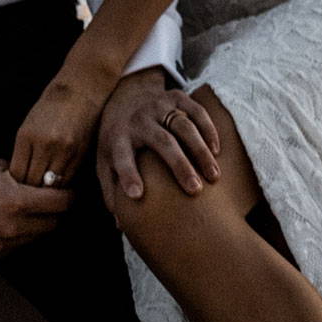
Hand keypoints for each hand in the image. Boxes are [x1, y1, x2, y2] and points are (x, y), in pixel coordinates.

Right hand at [0, 156, 70, 262]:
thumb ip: (27, 178)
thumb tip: (46, 183)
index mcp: (17, 202)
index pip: (61, 204)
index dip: (67, 196)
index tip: (67, 192)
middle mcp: (11, 228)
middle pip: (52, 225)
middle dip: (51, 212)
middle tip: (43, 201)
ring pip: (33, 239)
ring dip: (33, 226)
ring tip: (18, 210)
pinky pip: (12, 249)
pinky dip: (13, 238)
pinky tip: (0, 222)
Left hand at [10, 61, 120, 188]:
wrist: (80, 89)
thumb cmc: (50, 106)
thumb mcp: (29, 125)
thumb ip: (25, 152)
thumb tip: (20, 179)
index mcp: (27, 137)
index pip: (18, 174)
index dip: (16, 186)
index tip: (17, 189)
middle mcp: (45, 145)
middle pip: (33, 183)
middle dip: (30, 192)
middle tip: (29, 198)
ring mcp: (64, 150)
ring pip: (52, 185)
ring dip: (47, 191)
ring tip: (44, 195)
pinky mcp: (80, 153)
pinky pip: (68, 179)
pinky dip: (62, 184)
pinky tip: (59, 184)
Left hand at [99, 69, 220, 200]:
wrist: (124, 97)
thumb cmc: (117, 141)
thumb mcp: (104, 162)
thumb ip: (110, 191)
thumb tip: (119, 225)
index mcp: (117, 138)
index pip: (121, 157)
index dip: (128, 175)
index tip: (137, 195)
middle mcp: (138, 120)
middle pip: (162, 141)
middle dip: (179, 165)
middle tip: (194, 190)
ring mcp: (158, 106)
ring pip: (183, 126)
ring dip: (200, 150)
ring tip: (213, 176)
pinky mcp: (176, 96)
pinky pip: (196, 111)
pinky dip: (208, 130)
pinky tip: (216, 151)